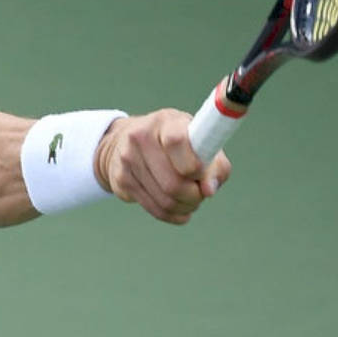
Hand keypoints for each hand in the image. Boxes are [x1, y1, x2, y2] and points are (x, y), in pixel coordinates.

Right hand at [94, 109, 230, 224]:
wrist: (126, 141)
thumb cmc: (176, 143)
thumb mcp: (199, 142)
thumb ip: (215, 165)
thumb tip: (208, 190)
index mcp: (166, 122)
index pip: (177, 142)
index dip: (195, 165)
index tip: (201, 174)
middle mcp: (141, 137)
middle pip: (173, 182)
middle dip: (194, 196)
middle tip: (200, 194)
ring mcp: (127, 159)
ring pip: (165, 200)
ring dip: (185, 207)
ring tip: (191, 201)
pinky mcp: (121, 180)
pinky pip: (153, 209)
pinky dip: (172, 215)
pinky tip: (179, 209)